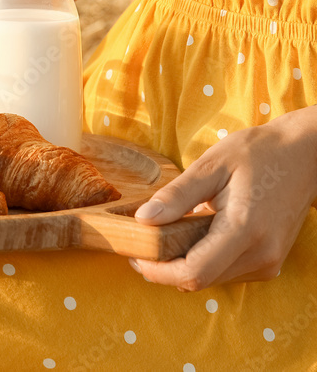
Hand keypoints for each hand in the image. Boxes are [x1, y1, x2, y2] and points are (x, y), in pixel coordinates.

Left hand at [128, 108, 316, 290]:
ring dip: (182, 264)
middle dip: (164, 268)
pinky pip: (225, 272)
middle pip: (200, 280)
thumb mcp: (211, 165)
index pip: (194, 273)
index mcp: (246, 230)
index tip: (134, 255)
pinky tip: (193, 234)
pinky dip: (202, 259)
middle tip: (141, 242)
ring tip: (165, 233)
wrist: (305, 156)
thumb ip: (177, 195)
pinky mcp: (269, 263)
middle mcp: (261, 255)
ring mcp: (268, 263)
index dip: (158, 271)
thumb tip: (143, 219)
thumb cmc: (258, 153)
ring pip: (211, 279)